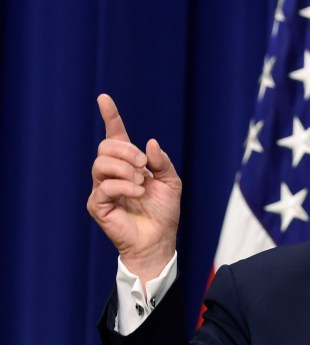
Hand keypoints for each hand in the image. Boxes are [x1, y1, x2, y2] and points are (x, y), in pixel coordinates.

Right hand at [87, 94, 181, 283]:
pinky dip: (125, 186)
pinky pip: (105, 187)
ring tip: (142, 182)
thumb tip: (150, 143)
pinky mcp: (97, 205)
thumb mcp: (171, 182)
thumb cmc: (164, 212)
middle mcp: (111, 174)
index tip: (104, 98)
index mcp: (128, 165)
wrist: (159, 240)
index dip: (110, 116)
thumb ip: (162, 162)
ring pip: (101, 164)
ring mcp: (102, 189)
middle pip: (105, 147)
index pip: (115, 136)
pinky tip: (139, 193)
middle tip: (145, 166)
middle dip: (127, 152)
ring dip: (126, 169)